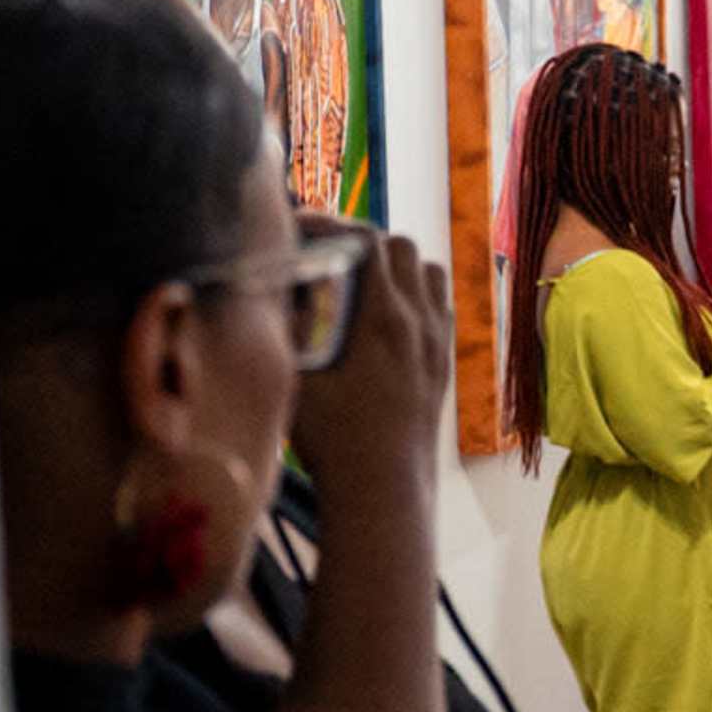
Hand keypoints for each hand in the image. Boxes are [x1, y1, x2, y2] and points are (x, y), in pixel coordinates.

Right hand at [290, 224, 446, 490]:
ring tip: (357, 280)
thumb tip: (268, 283)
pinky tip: (382, 316)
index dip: (330, 223)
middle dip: (361, 240)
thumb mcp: (293, 376)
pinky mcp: (443, 362)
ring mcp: (438, 341)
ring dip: (395, 265)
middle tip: (324, 252)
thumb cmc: (333, 437)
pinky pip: (438, 306)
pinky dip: (414, 295)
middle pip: (401, 247)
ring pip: (428, 272)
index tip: (300, 227)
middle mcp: (420, 321)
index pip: (365, 240)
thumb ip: (284, 323)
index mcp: (384, 318)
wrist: (384, 487)